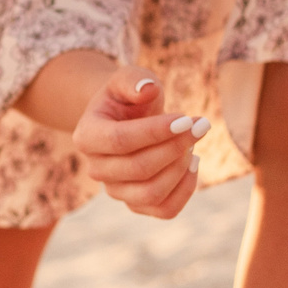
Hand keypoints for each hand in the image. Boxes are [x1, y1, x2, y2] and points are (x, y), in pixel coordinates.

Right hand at [71, 64, 206, 219]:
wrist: (126, 119)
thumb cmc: (128, 97)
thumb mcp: (127, 77)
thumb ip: (134, 79)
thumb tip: (147, 90)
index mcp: (86, 136)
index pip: (120, 140)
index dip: (156, 132)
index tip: (187, 119)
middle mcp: (96, 169)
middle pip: (139, 168)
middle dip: (176, 146)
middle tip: (200, 125)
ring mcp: (115, 190)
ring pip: (151, 193)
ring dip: (180, 168)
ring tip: (192, 143)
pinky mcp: (136, 204)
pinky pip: (165, 209)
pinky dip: (186, 188)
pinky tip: (193, 162)